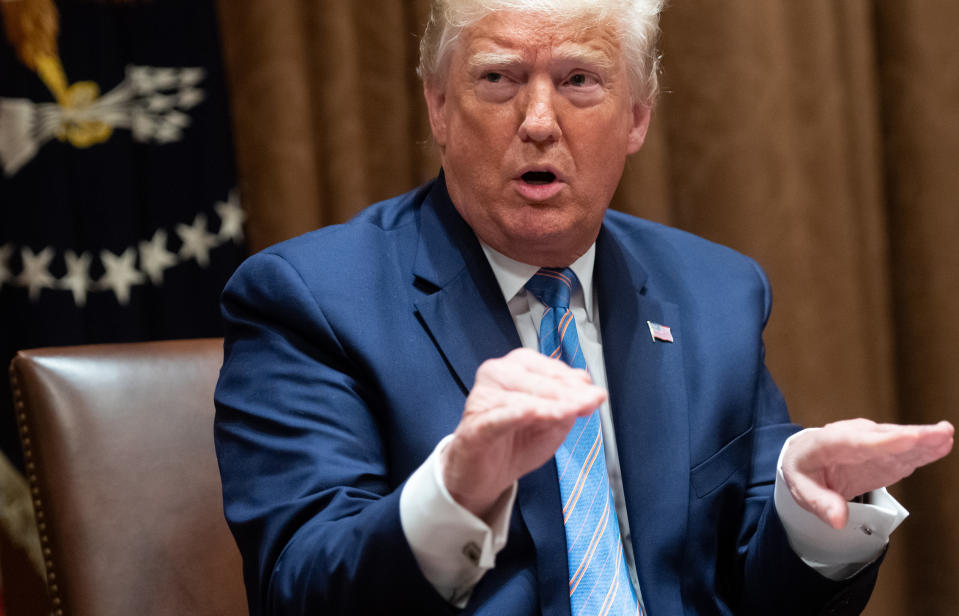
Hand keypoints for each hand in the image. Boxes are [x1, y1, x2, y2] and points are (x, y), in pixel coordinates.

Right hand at [441, 348, 605, 519]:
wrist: (485, 474)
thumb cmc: (517, 440)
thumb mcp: (553, 421)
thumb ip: (572, 403)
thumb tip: (593, 390)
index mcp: (517, 367)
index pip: (550, 369)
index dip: (574, 382)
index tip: (596, 396)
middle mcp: (497, 375)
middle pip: (537, 380)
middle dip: (566, 393)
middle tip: (588, 404)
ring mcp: (483, 399)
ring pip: (520, 397)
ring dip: (548, 405)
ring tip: (570, 412)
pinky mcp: (475, 427)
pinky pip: (497, 418)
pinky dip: (514, 414)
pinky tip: (530, 413)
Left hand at [781, 418, 953, 528]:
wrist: (806, 456)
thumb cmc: (803, 471)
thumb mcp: (801, 489)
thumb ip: (820, 503)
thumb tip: (838, 519)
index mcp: (825, 444)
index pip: (854, 443)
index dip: (882, 442)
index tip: (907, 438)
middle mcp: (849, 436)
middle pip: (882, 436)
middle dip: (911, 436)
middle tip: (939, 433)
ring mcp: (868, 441)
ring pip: (896, 440)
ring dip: (922, 439)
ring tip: (945, 435)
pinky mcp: (882, 451)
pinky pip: (902, 449)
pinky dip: (921, 448)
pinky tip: (941, 445)